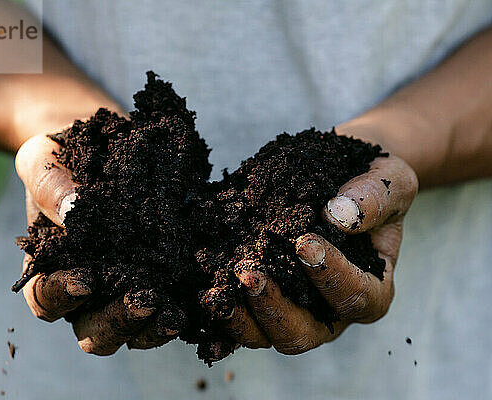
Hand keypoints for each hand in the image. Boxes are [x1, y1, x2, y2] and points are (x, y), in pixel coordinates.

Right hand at [15, 134, 183, 354]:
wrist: (99, 143)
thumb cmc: (61, 156)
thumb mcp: (44, 160)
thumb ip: (49, 187)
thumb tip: (75, 212)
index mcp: (50, 267)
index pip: (44, 297)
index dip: (61, 295)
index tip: (85, 279)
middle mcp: (86, 288)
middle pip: (91, 329)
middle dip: (115, 322)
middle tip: (143, 301)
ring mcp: (122, 288)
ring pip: (130, 331)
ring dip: (150, 328)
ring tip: (172, 312)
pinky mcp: (157, 280)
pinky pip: (163, 311)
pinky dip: (175, 313)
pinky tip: (194, 302)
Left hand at [224, 155, 417, 353]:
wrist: (339, 177)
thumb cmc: (372, 183)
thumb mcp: (390, 182)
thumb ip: (376, 198)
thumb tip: (339, 216)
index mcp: (371, 289)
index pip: (354, 297)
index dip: (330, 276)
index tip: (304, 243)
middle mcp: (329, 311)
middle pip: (302, 333)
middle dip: (273, 307)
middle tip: (249, 275)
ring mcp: (292, 309)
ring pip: (264, 334)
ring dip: (239, 316)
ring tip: (216, 291)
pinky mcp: (262, 300)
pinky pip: (239, 320)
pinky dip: (221, 315)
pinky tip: (204, 296)